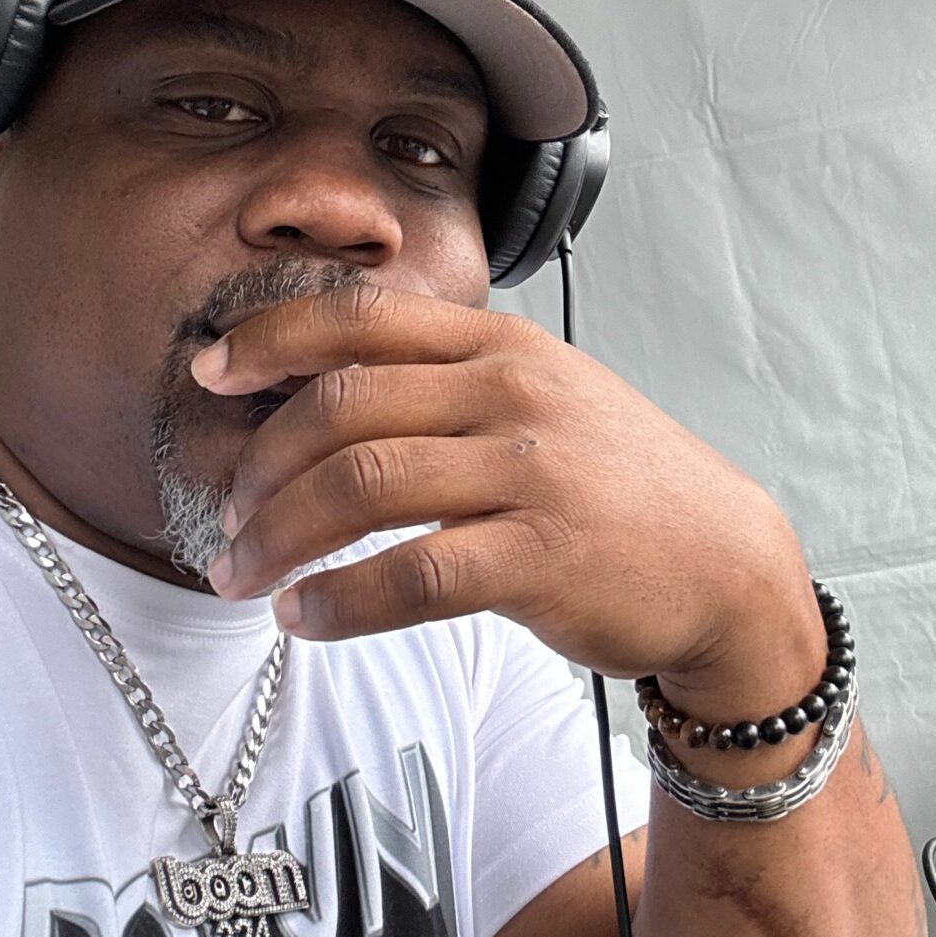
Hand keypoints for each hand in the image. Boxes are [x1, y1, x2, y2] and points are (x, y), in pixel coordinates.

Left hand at [193, 285, 822, 694]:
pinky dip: (340, 599)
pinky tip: (306, 617)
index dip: (269, 340)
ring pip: (360, 485)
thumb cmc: (619, 486)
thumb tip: (324, 393)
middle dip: (258, 465)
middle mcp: (511, 393)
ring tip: (243, 575)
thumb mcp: (545, 397)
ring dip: (278, 535)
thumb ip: (450, 383)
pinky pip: (411, 574)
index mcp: (501, 345)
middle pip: (340, 407)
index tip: (209, 373)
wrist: (726, 564)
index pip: (360, 319)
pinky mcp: (541, 557)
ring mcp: (529, 472)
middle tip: (226, 517)